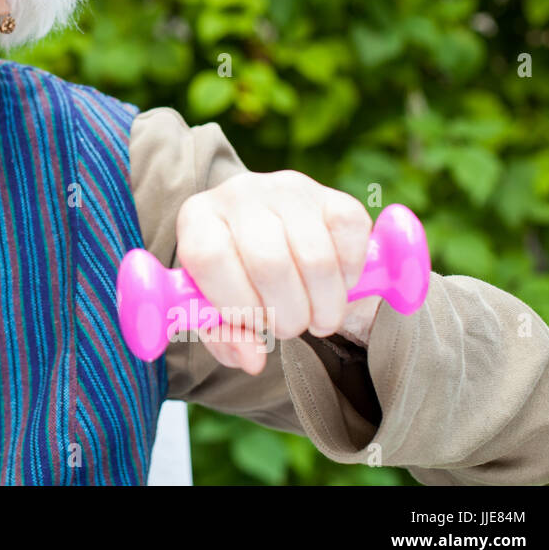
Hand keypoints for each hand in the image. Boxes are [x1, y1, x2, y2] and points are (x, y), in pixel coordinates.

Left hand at [174, 170, 375, 373]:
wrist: (268, 235)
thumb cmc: (235, 278)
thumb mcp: (217, 309)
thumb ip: (225, 337)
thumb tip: (252, 360)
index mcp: (197, 219)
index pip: (208, 258)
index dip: (234, 304)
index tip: (253, 325)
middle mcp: (239, 194)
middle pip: (268, 262)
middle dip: (285, 314)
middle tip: (289, 328)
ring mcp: (287, 190)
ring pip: (316, 259)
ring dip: (322, 307)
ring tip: (315, 318)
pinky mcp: (332, 196)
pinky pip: (351, 240)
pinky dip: (349, 279)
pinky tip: (334, 287)